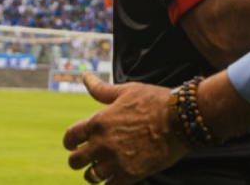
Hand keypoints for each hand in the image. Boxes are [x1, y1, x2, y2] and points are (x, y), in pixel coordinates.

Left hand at [63, 74, 188, 184]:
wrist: (179, 118)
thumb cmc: (153, 101)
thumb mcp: (126, 91)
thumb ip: (101, 89)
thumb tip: (85, 75)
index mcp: (98, 122)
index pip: (70, 137)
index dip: (70, 142)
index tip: (74, 145)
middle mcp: (102, 143)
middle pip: (75, 161)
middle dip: (79, 160)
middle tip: (89, 159)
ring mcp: (115, 161)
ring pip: (91, 176)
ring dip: (95, 173)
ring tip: (102, 170)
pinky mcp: (130, 175)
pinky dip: (110, 183)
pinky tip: (116, 177)